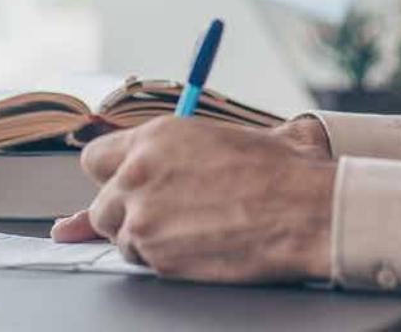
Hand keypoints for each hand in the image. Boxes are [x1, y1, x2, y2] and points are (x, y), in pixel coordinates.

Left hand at [49, 115, 336, 281]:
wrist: (305, 210)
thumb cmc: (276, 170)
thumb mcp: (218, 137)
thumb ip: (171, 148)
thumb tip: (157, 156)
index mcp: (153, 138)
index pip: (94, 159)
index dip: (110, 175)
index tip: (123, 184)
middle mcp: (137, 176)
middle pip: (101, 206)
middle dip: (125, 212)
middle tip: (162, 213)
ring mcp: (144, 221)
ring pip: (120, 238)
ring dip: (145, 238)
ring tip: (189, 228)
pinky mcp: (160, 259)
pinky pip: (145, 263)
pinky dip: (164, 260)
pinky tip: (198, 246)